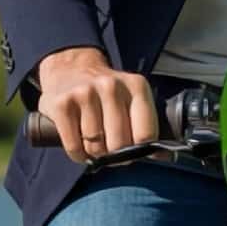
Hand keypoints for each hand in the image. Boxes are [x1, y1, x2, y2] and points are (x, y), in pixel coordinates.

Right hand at [32, 47, 164, 157]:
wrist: (69, 68)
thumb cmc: (106, 94)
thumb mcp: (131, 99)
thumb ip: (147, 125)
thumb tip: (165, 157)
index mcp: (136, 86)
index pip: (145, 134)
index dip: (140, 151)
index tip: (133, 151)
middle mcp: (111, 86)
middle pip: (120, 144)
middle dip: (116, 156)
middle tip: (111, 150)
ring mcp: (85, 93)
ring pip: (96, 147)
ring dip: (95, 154)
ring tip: (94, 142)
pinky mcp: (62, 104)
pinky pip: (75, 147)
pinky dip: (78, 155)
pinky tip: (80, 146)